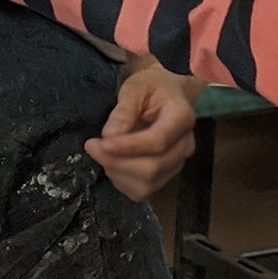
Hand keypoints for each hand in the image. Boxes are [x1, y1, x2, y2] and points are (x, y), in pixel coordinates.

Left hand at [87, 61, 197, 202]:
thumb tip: (110, 136)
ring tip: (102, 152)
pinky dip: (121, 181)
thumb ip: (123, 111)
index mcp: (182, 117)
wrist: (165, 94)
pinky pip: (141, 191)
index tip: (102, 142)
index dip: (128, 147)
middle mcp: (185, 145)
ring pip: (146, 184)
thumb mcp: (134, 87)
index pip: (157, 142)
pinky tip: (113, 162)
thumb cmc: (150, 87)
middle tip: (92, 146)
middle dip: (116, 161)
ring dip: (117, 172)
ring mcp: (177, 163)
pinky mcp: (165, 176)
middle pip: (152, 168)